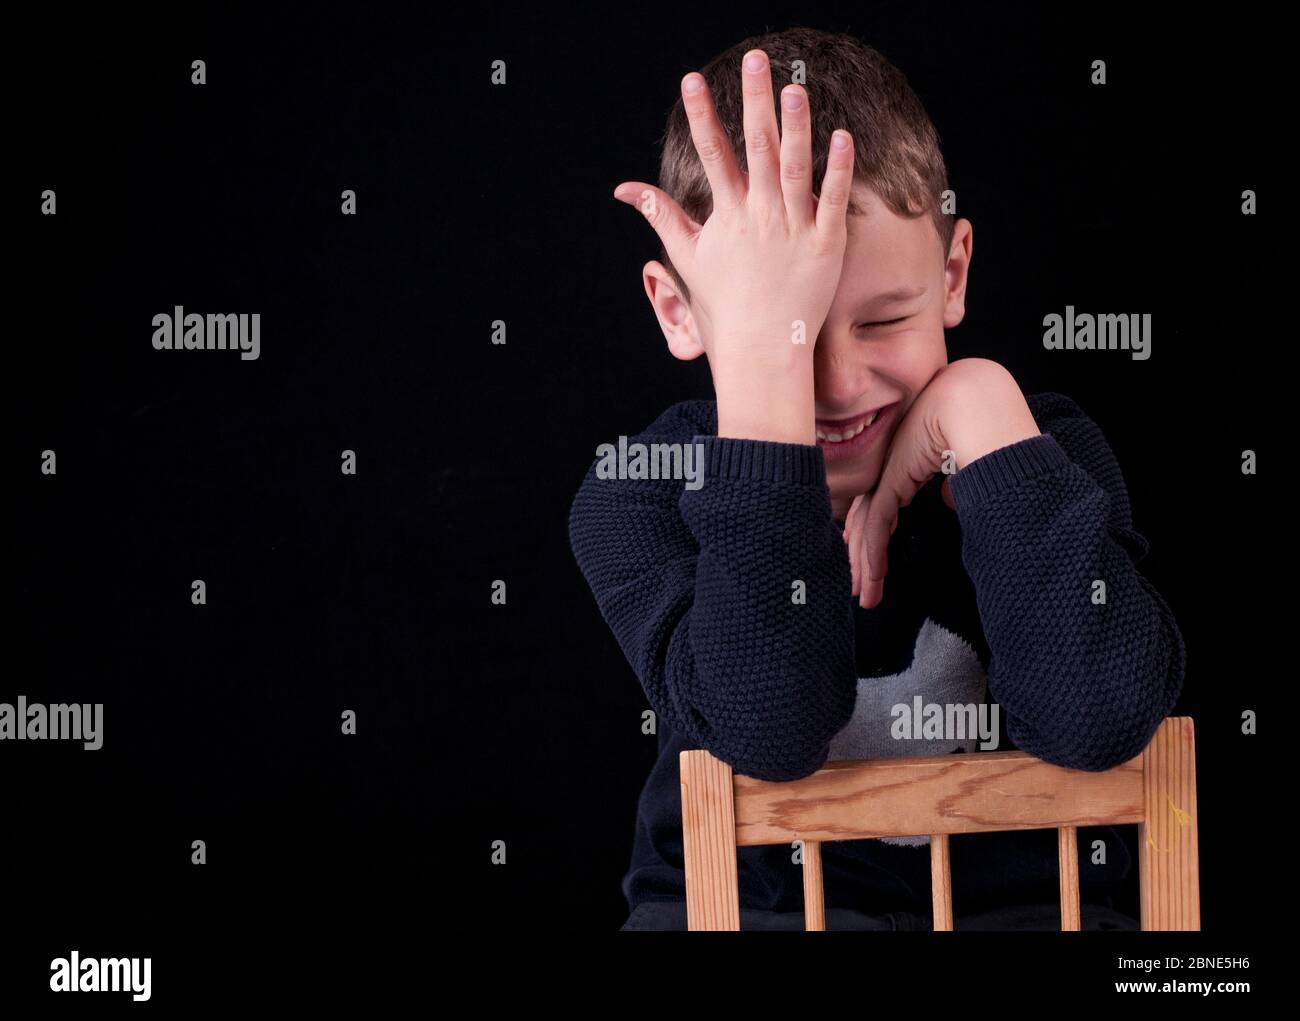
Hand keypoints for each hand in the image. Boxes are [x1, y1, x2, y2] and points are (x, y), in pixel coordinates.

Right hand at [613, 49, 855, 442]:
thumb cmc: (723, 305)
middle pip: (755, 148)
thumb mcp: (687, 256)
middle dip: (753, 100)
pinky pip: (832, 199)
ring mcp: (795, 229)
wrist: (763, 349)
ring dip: (795, 124)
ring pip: (796, 167)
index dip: (701, 115)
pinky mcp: (827, 244)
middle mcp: (760, 216)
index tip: (693, 80)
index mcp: (727, 215)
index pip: (712, 154)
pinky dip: (837, 168)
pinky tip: (841, 134)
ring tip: (794, 85)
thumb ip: (660, 214)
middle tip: (754, 60)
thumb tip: (623, 189)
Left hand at [844, 359, 1040, 607]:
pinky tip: (871, 582)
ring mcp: (887, 470)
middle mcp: (890, 462)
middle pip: (868, 514)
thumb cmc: (985, 421)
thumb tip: (951, 496)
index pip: (883, 497)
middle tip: (860, 590)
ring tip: (866, 598)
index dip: (874, 531)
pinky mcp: (889, 482)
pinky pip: (877, 527)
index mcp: (907, 452)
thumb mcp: (966, 454)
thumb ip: (953, 477)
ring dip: (866, 567)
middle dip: (862, 556)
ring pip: (867, 526)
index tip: (871, 561)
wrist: (978, 402)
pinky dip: (873, 558)